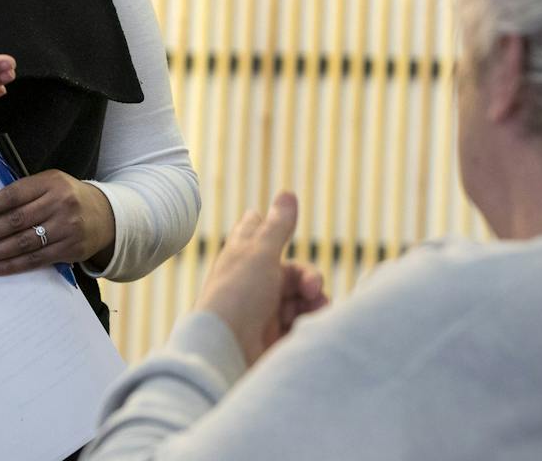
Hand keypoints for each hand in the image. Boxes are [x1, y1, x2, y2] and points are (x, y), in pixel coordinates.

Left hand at [0, 171, 114, 273]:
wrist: (107, 216)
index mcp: (50, 182)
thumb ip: (22, 194)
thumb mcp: (49, 185)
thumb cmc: (66, 198)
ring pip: (23, 243)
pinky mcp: (70, 250)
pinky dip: (12, 265)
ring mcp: (67, 228)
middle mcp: (59, 203)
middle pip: (15, 221)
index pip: (12, 195)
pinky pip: (35, 260)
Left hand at [195, 191, 328, 366]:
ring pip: (301, 299)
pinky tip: (310, 328)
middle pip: (292, 272)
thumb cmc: (239, 294)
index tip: (280, 238)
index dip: (274, 230)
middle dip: (309, 278)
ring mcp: (263, 312)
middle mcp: (252, 282)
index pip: (258, 233)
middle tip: (312, 289)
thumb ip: (278, 225)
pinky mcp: (275, 339)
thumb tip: (288, 192)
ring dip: (313, 302)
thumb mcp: (261, 252)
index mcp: (242, 256)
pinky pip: (303, 325)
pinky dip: (310, 323)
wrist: (227, 350)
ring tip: (314, 311)